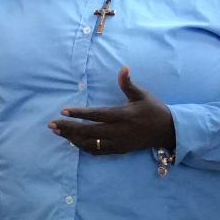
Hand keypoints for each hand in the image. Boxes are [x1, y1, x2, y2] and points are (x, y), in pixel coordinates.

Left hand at [49, 67, 175, 155]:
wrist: (168, 131)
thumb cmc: (154, 109)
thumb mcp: (143, 95)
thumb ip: (128, 84)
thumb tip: (123, 68)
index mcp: (124, 116)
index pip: (97, 115)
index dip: (79, 114)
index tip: (63, 111)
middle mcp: (119, 131)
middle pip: (89, 131)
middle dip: (69, 128)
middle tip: (51, 125)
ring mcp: (118, 143)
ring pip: (91, 144)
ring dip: (72, 139)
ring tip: (57, 132)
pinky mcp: (119, 150)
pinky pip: (98, 151)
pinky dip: (83, 147)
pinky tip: (72, 142)